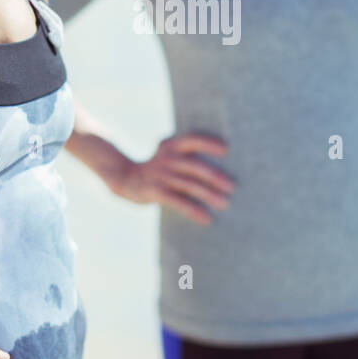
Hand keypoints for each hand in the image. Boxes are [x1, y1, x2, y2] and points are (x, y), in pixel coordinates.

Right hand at [110, 132, 234, 224]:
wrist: (125, 178)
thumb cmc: (159, 168)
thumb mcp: (169, 155)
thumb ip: (189, 156)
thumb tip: (225, 171)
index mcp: (172, 146)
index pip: (192, 139)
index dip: (208, 143)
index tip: (226, 150)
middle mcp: (167, 158)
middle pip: (195, 166)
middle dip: (214, 176)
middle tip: (232, 187)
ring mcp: (161, 175)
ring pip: (189, 185)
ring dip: (209, 196)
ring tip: (225, 204)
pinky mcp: (156, 192)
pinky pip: (178, 202)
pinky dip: (193, 211)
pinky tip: (206, 219)